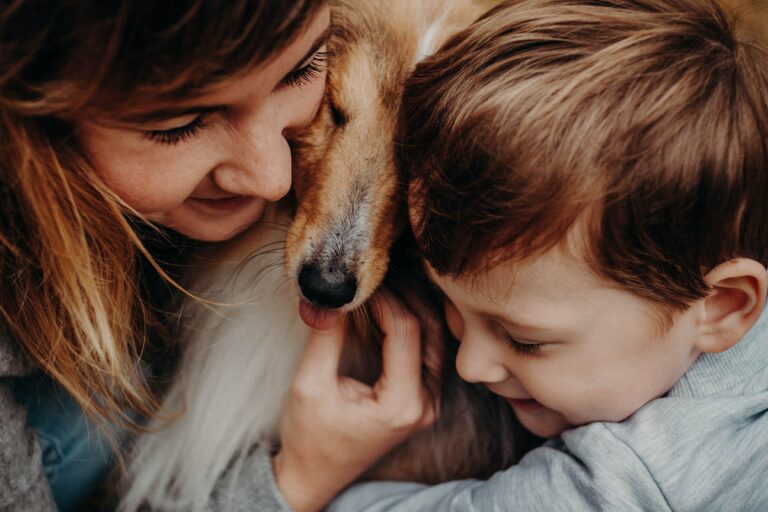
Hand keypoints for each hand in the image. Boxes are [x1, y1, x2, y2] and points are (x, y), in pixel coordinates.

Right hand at [273, 291, 439, 511]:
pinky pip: (430, 350)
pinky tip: (392, 305)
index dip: (384, 299)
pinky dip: (414, 323)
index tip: (358, 285)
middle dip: (404, 295)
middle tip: (375, 276)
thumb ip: (325, 338)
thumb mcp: (308, 385)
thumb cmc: (309, 436)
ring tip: (384, 284)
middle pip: (431, 329)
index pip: (406, 330)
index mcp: (402, 404)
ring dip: (413, 305)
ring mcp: (430, 402)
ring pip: (437, 336)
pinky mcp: (424, 397)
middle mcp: (426, 403)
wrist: (316, 474)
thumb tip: (330, 295)